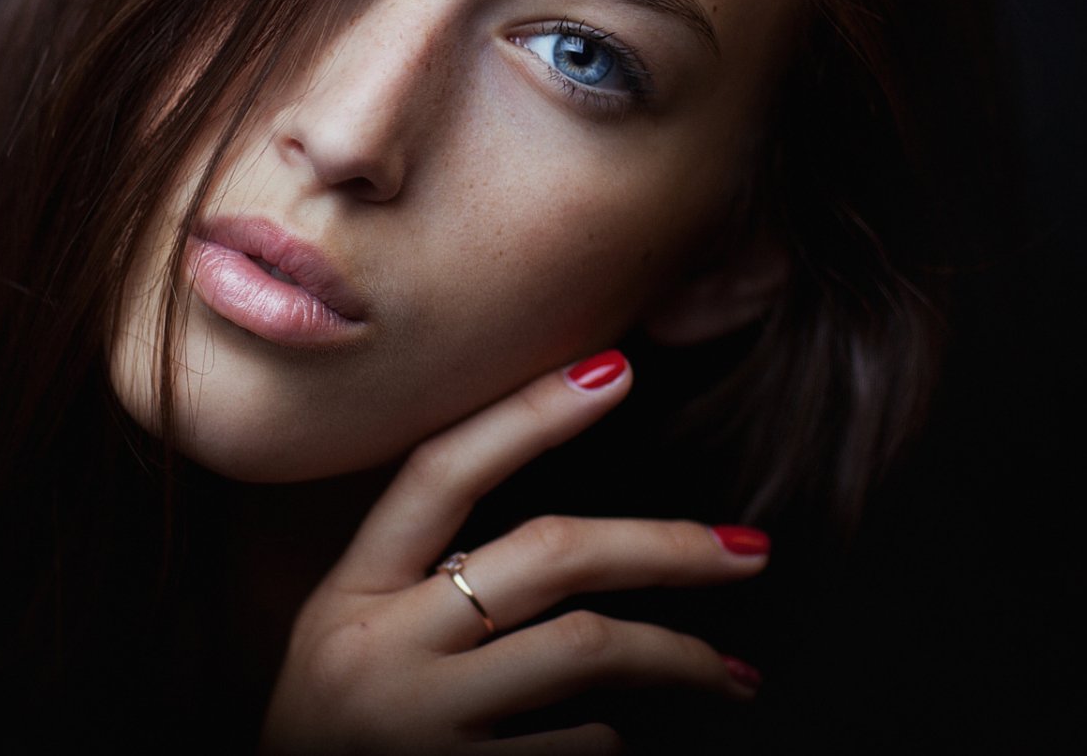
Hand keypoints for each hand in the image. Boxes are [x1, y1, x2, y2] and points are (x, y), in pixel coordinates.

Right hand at [258, 350, 768, 752]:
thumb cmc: (336, 737)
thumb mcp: (348, 642)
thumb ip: (431, 587)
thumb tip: (585, 543)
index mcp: (349, 592)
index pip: (441, 470)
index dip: (528, 413)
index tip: (617, 368)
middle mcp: (379, 648)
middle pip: (547, 554)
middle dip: (664, 545)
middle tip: (750, 548)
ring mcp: (414, 727)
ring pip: (583, 650)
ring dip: (680, 656)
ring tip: (735, 672)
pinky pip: (575, 747)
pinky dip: (614, 743)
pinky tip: (625, 744)